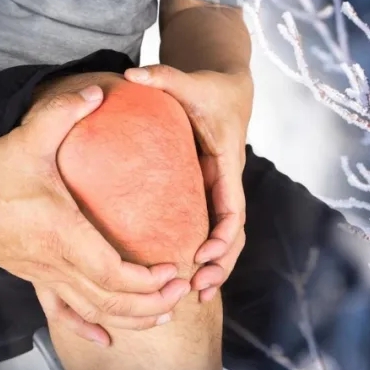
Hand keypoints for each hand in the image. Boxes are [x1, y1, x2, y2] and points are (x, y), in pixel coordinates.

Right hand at [0, 85, 189, 345]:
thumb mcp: (26, 139)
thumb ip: (62, 114)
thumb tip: (99, 90)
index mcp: (61, 233)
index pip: (112, 272)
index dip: (146, 281)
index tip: (171, 270)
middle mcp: (55, 262)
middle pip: (110, 300)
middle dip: (151, 302)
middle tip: (183, 288)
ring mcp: (44, 275)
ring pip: (93, 311)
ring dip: (132, 317)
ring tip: (167, 309)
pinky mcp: (36, 277)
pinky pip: (63, 312)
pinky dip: (89, 327)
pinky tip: (109, 338)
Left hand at [125, 65, 252, 301]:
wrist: (229, 84)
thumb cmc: (210, 86)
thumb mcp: (190, 79)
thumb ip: (164, 76)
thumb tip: (133, 75)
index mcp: (226, 163)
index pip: (233, 206)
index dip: (223, 233)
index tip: (207, 253)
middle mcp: (227, 181)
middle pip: (235, 233)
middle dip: (222, 263)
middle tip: (199, 287)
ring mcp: (220, 190)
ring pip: (228, 237)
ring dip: (218, 267)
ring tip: (197, 294)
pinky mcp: (210, 193)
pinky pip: (213, 230)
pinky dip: (208, 256)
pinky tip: (191, 277)